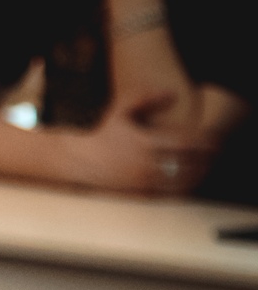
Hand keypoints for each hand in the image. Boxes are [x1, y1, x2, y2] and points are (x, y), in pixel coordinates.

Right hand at [51, 109, 212, 195]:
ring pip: (180, 181)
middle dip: (205, 159)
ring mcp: (141, 181)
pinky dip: (182, 189)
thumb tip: (173, 96)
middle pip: (188, 162)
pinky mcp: (136, 193)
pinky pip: (167, 194)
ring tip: (205, 169)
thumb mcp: (121, 110)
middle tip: (215, 155)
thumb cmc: (100, 134)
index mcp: (146, 142)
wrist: (75, 161)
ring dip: (197, 175)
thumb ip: (147, 97)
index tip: (213, 140)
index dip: (205, 142)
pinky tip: (187, 183)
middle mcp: (146, 163)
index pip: (186, 142)